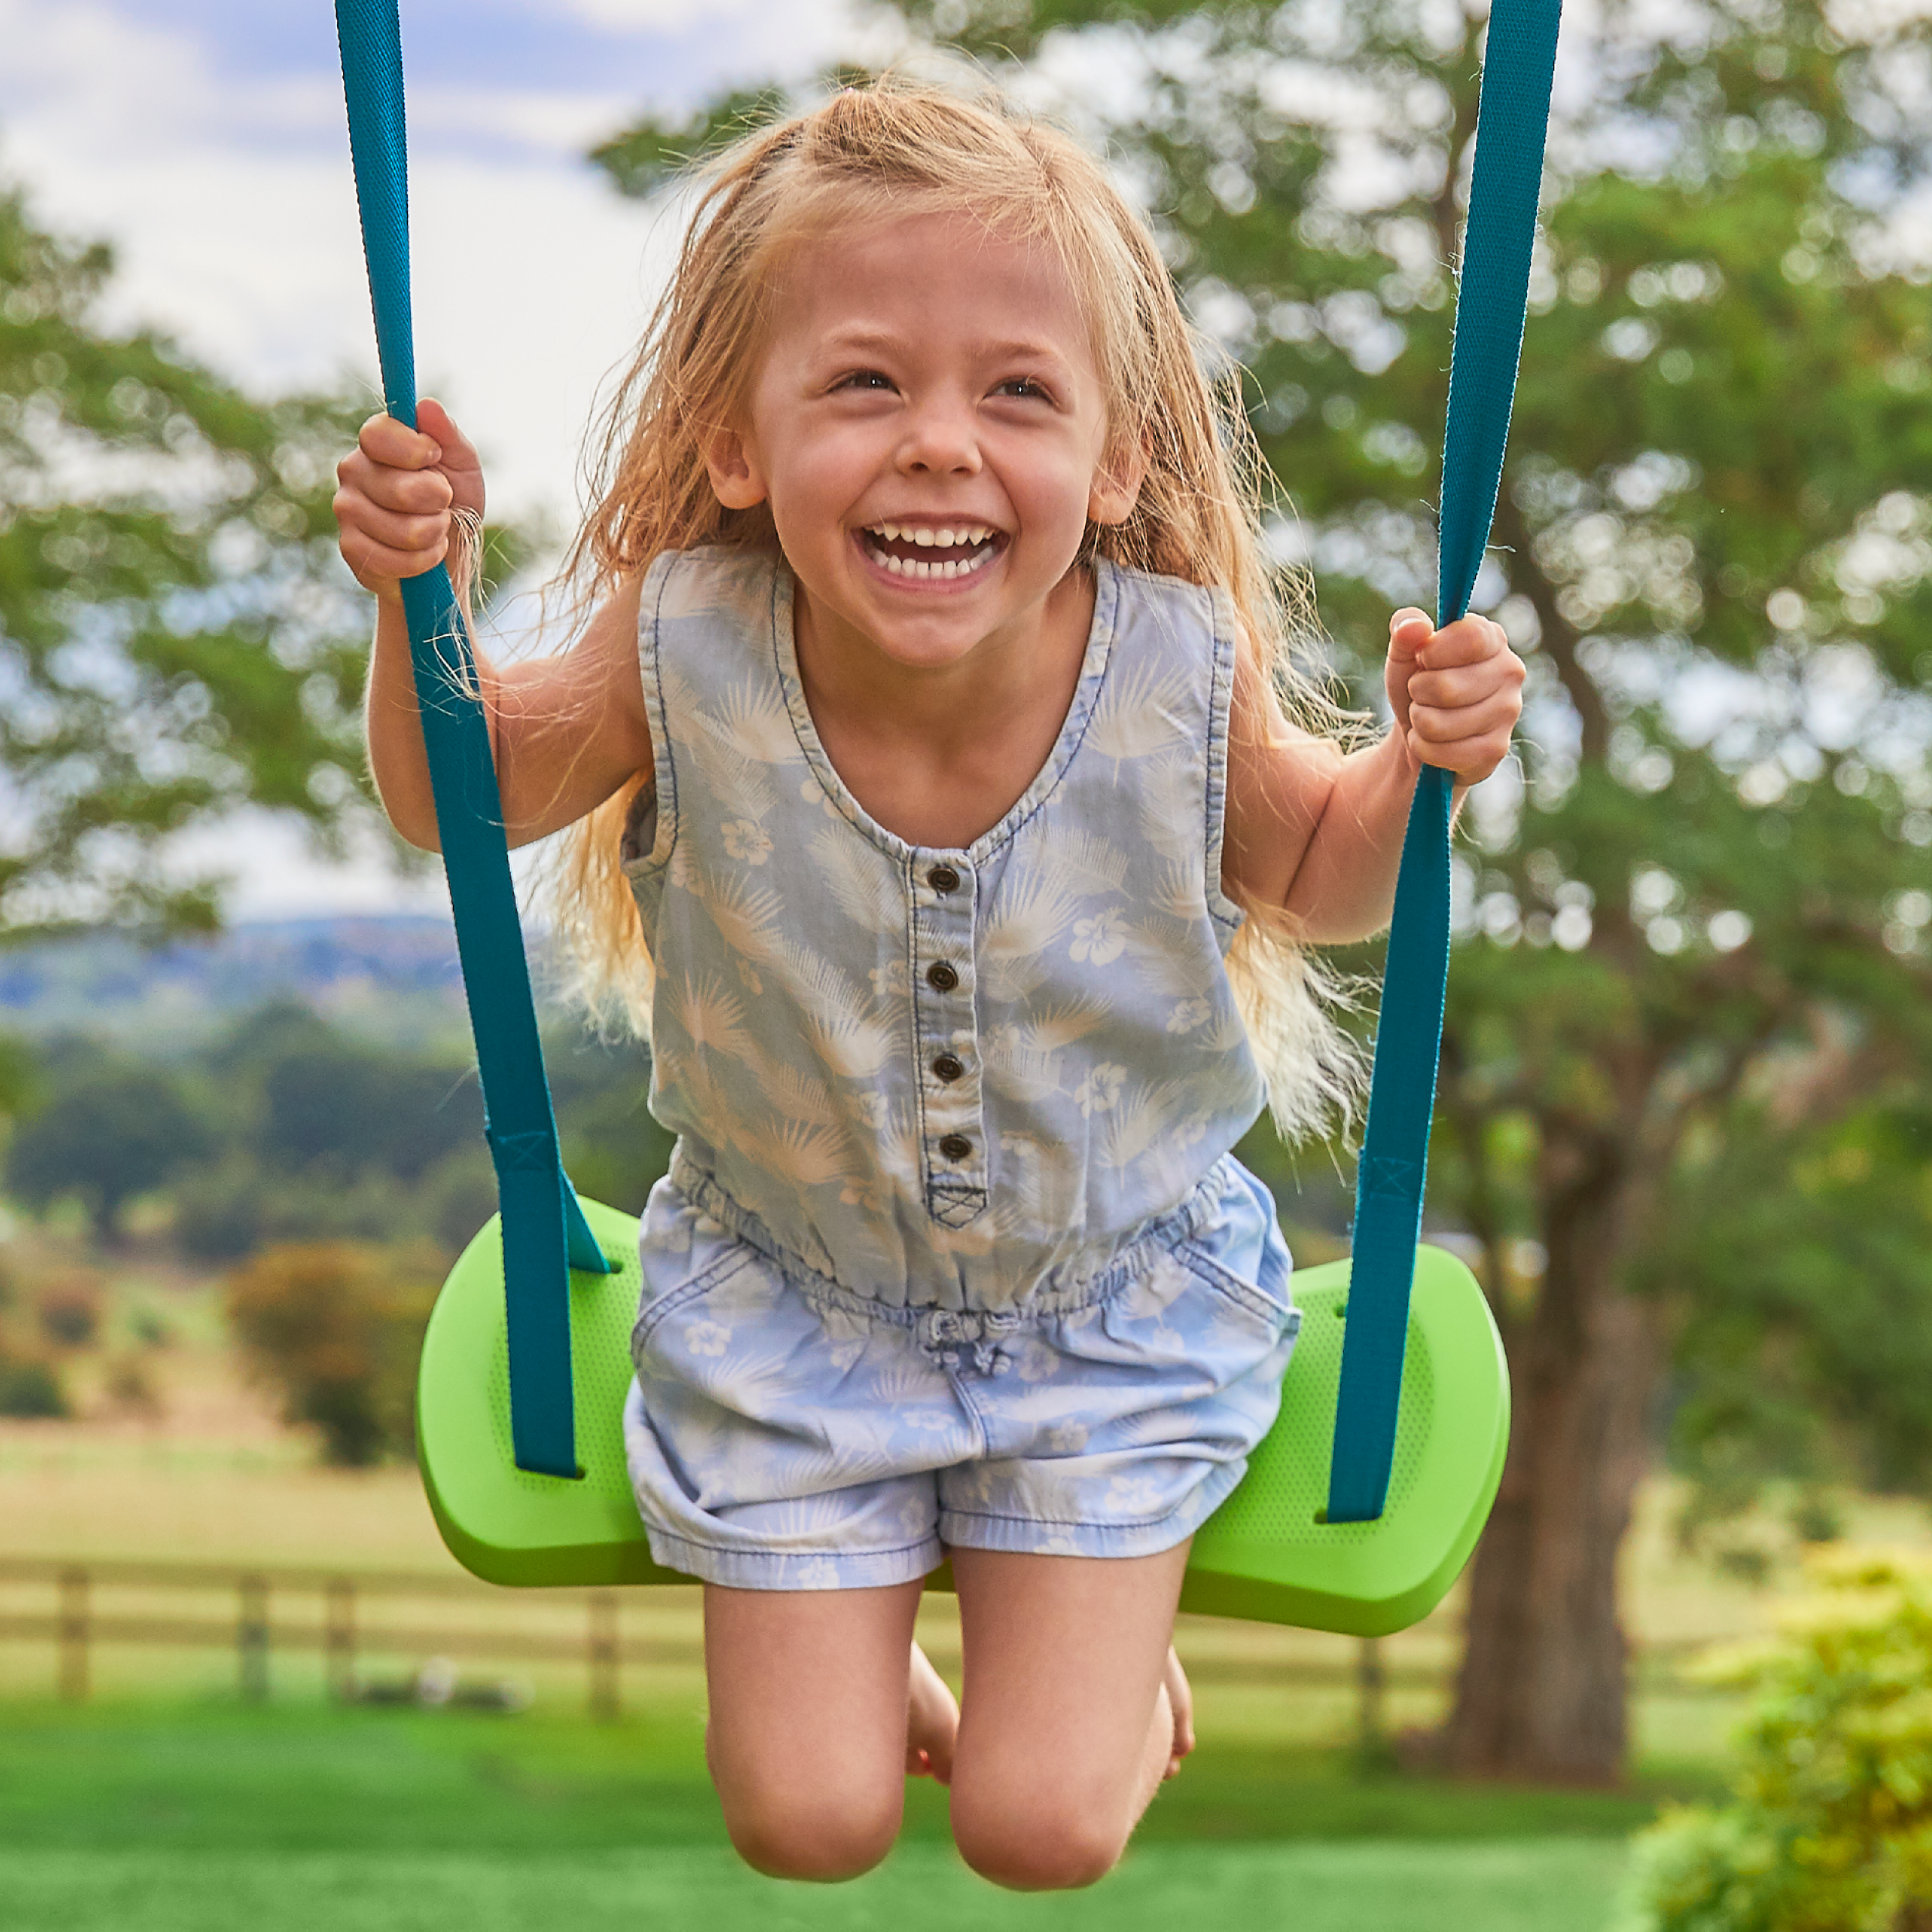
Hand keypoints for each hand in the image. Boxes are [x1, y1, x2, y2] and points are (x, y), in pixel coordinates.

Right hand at [333, 397, 484, 605]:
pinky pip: (396, 560)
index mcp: (377, 443)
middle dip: (438, 502)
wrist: (451, 553)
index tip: (434, 457)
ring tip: (435, 529)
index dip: (414, 451)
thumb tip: (427, 406)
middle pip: (400, 490)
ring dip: (434, 534)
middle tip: (442, 504)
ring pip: (402, 530)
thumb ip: (448, 435)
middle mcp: (353, 471)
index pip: (378, 435)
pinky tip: (425, 553)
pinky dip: (424, 561)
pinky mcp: (351, 549)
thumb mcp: (462, 465)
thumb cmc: (455, 502)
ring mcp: (347, 510)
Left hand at [1383, 606, 1524, 787]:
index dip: (1433, 652)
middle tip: (1422, 692)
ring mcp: (1508, 712)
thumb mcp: (1404, 650)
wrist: (1419, 730)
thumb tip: (1414, 628)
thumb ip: (1405, 625)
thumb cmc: (1417, 681)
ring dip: (1418, 721)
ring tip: (1427, 714)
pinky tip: (1432, 740)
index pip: (1470, 638)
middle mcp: (1510, 671)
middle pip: (1446, 687)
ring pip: (1438, 723)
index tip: (1423, 658)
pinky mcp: (1495, 749)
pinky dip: (1423, 748)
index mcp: (1491, 638)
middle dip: (1418, 692)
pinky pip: (1442, 753)